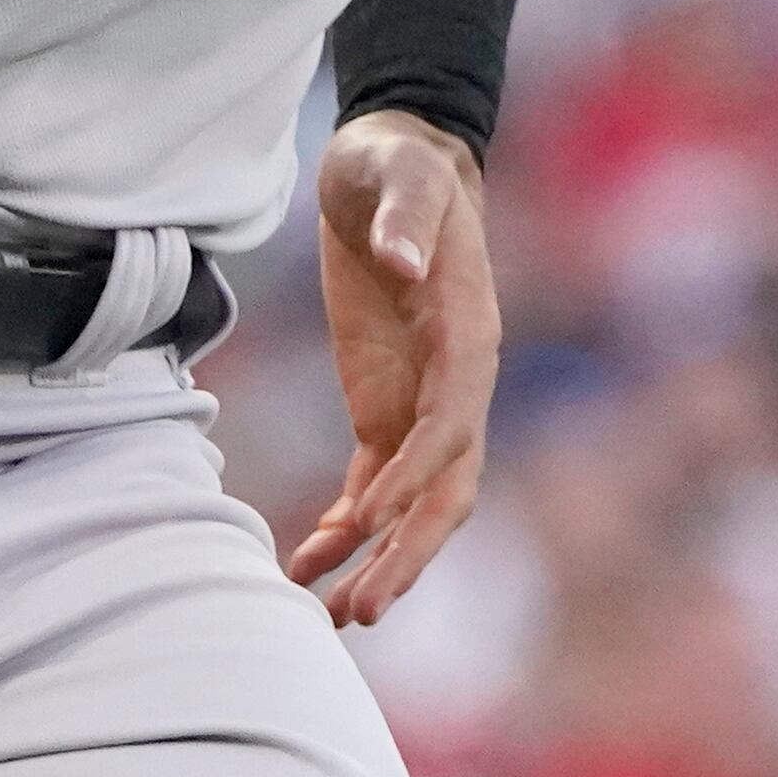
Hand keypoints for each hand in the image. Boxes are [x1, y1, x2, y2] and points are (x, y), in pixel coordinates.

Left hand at [286, 110, 498, 625]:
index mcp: (469, 335)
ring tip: (328, 614)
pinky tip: (307, 564)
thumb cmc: (399, 164)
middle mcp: (457, 383)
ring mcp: (423, 401)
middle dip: (408, 553)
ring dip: (379, 560)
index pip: (451, 425)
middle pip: (447, 490)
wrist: (392, 162)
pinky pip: (373, 484)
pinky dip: (346, 528)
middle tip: (360, 609)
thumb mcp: (399, 172)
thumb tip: (402, 258)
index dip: (413, 476)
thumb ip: (406, 213)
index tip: (363, 517)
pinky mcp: (385, 406)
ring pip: (415, 504)